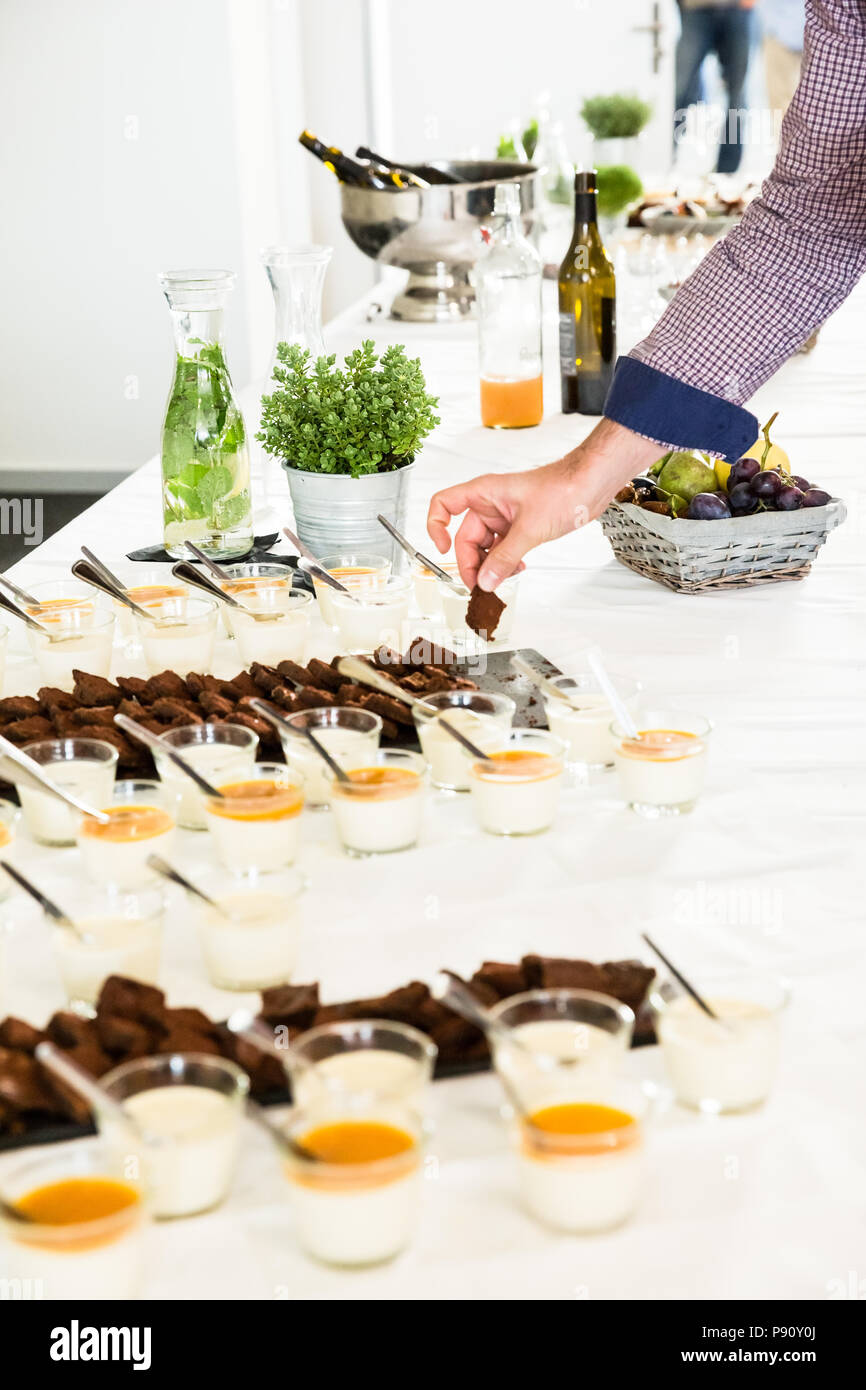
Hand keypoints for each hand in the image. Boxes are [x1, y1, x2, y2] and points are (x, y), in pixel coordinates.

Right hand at [426, 419, 660, 589]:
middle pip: (465, 536)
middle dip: (471, 562)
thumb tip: (485, 581)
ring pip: (485, 546)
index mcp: (484, 492)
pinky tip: (516, 570)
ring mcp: (505, 516)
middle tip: (480, 585)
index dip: (437, 526)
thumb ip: (505, 558)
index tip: (442, 550)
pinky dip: (505, 562)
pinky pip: (502, 548)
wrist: (591, 485)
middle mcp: (490, 504)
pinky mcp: (519, 526)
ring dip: (491, 565)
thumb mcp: (530, 529)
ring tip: (501, 579)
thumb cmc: (563, 488)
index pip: (444, 504)